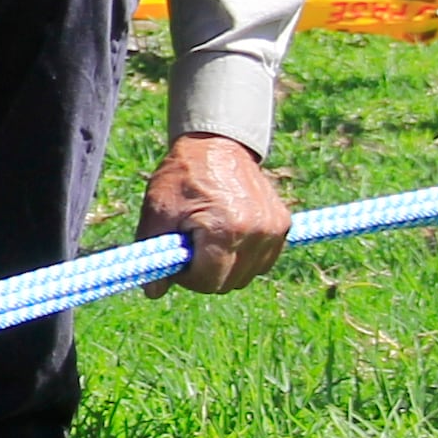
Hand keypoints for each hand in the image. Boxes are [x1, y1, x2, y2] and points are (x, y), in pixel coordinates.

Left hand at [139, 131, 292, 293]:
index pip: (208, 282)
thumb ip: (156, 255)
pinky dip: (246, 257)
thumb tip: (153, 293)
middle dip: (206, 273)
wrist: (215, 144)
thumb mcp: (158, 213)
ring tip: (210, 239)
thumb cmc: (182, 178)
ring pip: (247, 275)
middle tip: (192, 248)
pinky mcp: (283, 225)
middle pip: (228, 283)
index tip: (179, 257)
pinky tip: (230, 237)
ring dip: (227, 266)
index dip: (187, 277)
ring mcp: (274, 229)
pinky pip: (263, 261)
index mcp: (224, 230)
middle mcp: (256, 232)